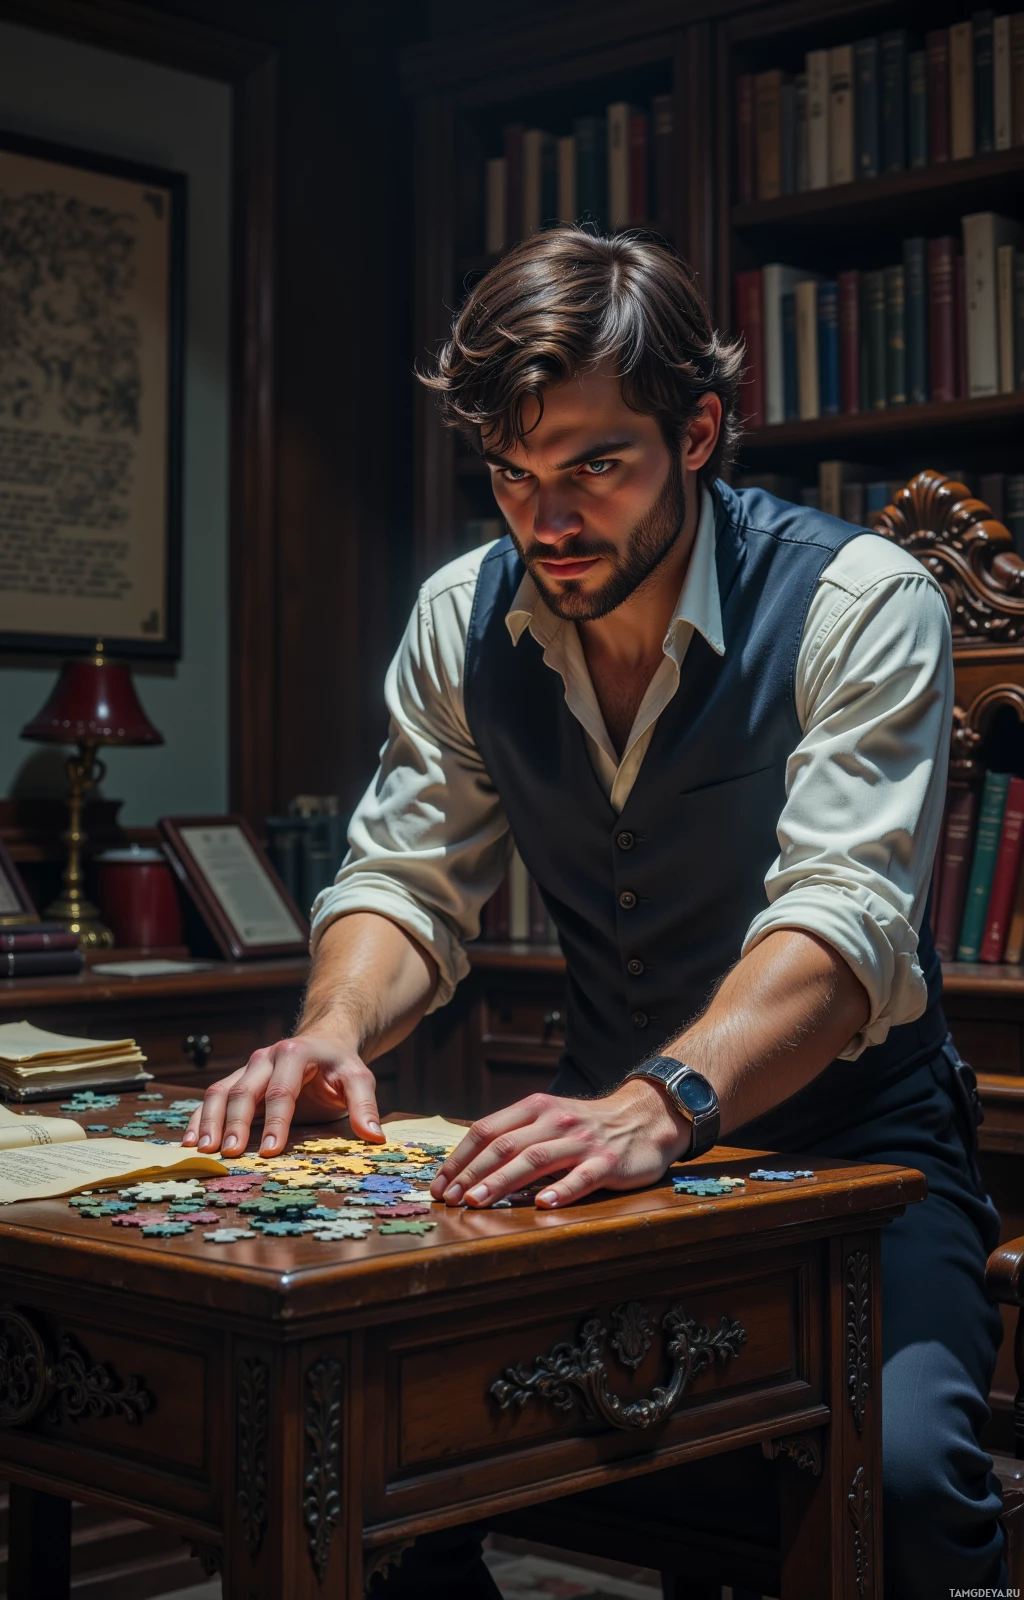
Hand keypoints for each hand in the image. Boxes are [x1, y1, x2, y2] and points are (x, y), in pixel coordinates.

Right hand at [181, 1034, 383, 1156]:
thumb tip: (375, 1137)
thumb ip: (365, 1105)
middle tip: (230, 1154)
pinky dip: (198, 1118)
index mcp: (294, 1054)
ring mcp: (246, 1069)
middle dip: (235, 1124)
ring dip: (209, 1121)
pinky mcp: (236, 1081)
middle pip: (244, 1091)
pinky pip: (212, 1097)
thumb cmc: (339, 1067)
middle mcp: (264, 1059)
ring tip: (202, 1150)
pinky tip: (190, 1141)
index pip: (282, 1091)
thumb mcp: (358, 1079)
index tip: (271, 1152)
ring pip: (220, 1092)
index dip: (276, 1122)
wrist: (322, 1043)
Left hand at [429, 1080, 691, 1209]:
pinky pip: (582, 1177)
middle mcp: (556, 1120)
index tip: (439, 1183)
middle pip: (506, 1145)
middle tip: (449, 1198)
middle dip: (472, 1173)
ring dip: (502, 1181)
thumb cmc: (588, 1125)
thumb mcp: (549, 1117)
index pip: (487, 1130)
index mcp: (536, 1107)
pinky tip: (542, 1204)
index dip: (460, 1157)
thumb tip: (469, 1162)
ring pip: (536, 1160)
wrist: (645, 1116)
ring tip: (478, 1201)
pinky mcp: (608, 1161)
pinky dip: (561, 1190)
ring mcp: (582, 1141)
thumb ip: (516, 1133)